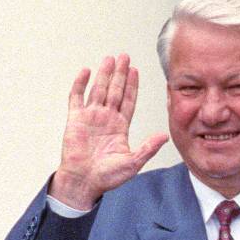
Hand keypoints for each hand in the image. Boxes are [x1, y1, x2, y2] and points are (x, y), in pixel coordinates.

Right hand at [49, 54, 168, 208]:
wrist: (84, 182)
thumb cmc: (107, 177)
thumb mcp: (133, 162)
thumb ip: (148, 148)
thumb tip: (165, 136)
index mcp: (120, 128)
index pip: (128, 101)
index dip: (132, 86)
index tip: (135, 70)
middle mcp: (106, 119)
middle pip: (114, 91)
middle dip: (120, 74)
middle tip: (125, 56)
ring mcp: (90, 118)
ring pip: (98, 90)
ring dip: (104, 74)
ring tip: (110, 58)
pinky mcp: (75, 120)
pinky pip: (77, 98)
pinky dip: (80, 84)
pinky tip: (86, 72)